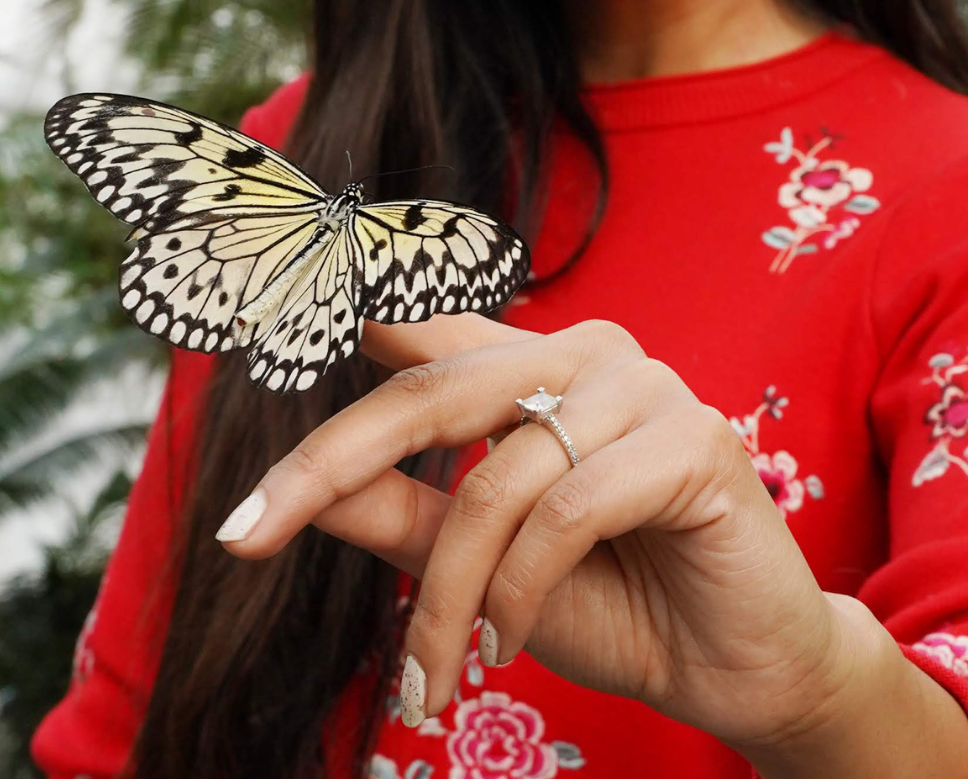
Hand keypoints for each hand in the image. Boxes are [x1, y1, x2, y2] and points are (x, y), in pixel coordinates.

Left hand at [211, 313, 863, 759]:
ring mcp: (645, 387)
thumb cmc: (609, 604)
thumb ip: (398, 514)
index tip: (230, 291)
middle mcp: (586, 353)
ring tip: (432, 677)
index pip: (416, 318)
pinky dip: (519, 591)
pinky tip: (510, 643)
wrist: (737, 671)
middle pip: (428, 391)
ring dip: (449, 595)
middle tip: (248, 534)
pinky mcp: (694, 440)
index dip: (330, 291)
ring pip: (497, 480)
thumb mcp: (476, 569)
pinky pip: (566, 510)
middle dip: (327, 467)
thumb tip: (301, 484)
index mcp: (530, 365)